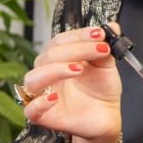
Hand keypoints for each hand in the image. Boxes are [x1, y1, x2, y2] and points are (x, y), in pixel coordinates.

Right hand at [20, 24, 121, 142]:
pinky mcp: (43, 117)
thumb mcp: (106, 65)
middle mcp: (47, 74)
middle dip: (75, 50)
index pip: (60, 41)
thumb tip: (112, 26)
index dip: (79, 36)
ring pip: (33, 78)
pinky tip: (55, 97)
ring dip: (54, 70)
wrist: (108, 116)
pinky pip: (30, 110)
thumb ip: (105, 46)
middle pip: (48, 56)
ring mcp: (43, 95)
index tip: (99, 34)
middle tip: (99, 50)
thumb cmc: (102, 90)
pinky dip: (40, 102)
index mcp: (59, 58)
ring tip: (78, 69)